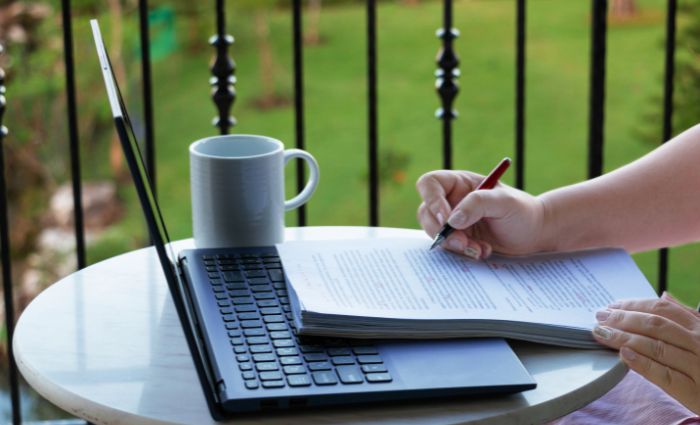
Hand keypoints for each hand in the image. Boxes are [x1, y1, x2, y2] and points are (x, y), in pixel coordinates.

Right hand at [416, 170, 546, 257]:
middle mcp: (452, 200)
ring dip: (454, 244)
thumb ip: (478, 204)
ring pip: (435, 233)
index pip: (430, 184)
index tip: (445, 218)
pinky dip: (463, 252)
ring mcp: (453, 221)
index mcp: (460, 183)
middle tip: (462, 242)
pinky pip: (448, 247)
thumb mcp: (505, 202)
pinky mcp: (458, 238)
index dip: (431, 200)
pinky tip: (483, 251)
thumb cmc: (523, 211)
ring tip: (479, 249)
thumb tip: (452, 220)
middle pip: (427, 212)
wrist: (534, 233)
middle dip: (442, 231)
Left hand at [593, 292, 699, 414]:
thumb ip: (686, 316)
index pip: (662, 309)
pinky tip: (623, 355)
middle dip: (623, 319)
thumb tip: (665, 295)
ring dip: (624, 338)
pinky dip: (643, 364)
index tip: (611, 305)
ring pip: (657, 348)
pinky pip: (665, 376)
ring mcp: (699, 367)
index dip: (634, 305)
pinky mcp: (695, 391)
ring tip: (602, 333)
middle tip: (599, 317)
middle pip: (656, 326)